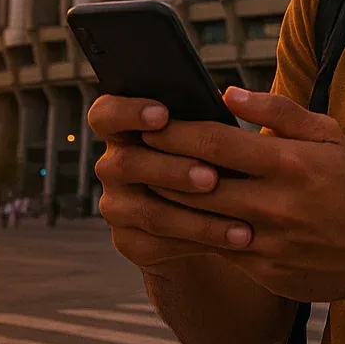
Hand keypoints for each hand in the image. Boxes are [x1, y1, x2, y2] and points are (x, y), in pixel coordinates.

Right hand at [88, 94, 235, 276]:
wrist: (215, 211)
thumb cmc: (215, 157)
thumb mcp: (213, 135)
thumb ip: (209, 119)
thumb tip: (232, 99)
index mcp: (125, 129)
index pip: (105, 114)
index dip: (128, 112)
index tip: (162, 114)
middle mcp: (114, 166)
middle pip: (127, 164)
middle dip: (172, 170)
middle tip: (212, 177)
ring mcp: (117, 206)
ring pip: (149, 212)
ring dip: (196, 217)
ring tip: (239, 222)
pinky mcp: (130, 241)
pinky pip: (160, 243)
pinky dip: (203, 241)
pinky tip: (236, 240)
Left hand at [138, 87, 344, 302]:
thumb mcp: (327, 134)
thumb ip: (278, 110)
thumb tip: (228, 93)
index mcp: (290, 162)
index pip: (216, 143)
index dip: (175, 132)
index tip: (150, 122)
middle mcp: (276, 203)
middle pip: (195, 183)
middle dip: (158, 165)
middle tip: (133, 151)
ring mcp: (268, 241)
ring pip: (197, 221)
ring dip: (164, 202)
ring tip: (144, 183)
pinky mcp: (262, 270)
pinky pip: (213, 250)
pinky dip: (187, 233)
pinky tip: (170, 219)